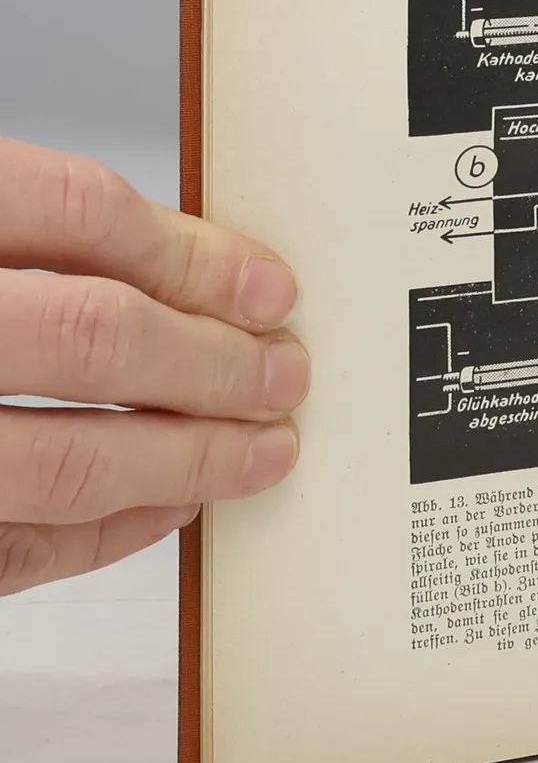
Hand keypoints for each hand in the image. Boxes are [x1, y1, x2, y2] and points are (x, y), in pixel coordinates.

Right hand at [0, 137, 305, 595]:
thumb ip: (21, 234)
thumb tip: (181, 264)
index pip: (78, 214)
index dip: (192, 252)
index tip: (266, 285)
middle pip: (90, 333)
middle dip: (211, 359)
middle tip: (284, 373)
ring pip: (60, 456)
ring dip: (183, 458)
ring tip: (258, 449)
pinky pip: (7, 548)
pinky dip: (101, 532)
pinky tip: (163, 508)